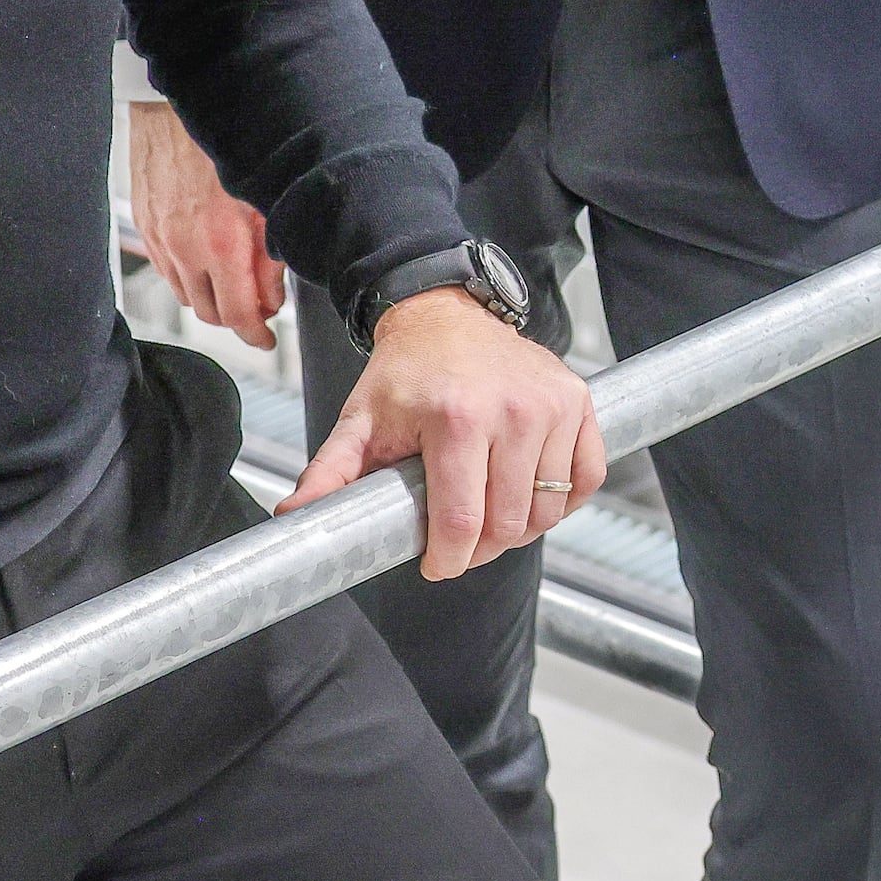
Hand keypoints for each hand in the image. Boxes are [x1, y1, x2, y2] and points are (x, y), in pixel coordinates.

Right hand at [131, 98, 284, 341]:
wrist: (180, 103)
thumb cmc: (225, 142)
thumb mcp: (267, 200)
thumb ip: (272, 254)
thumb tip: (272, 295)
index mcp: (220, 243)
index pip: (237, 314)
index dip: (256, 334)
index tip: (266, 338)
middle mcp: (184, 247)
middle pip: (209, 313)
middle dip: (236, 317)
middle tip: (258, 307)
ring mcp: (160, 237)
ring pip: (185, 293)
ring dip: (211, 296)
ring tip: (234, 280)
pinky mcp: (145, 223)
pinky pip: (165, 268)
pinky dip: (187, 274)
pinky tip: (205, 258)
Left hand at [282, 288, 605, 580]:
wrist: (448, 315)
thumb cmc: (406, 372)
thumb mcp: (360, 420)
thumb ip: (330, 473)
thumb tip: (294, 520)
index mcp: (455, 418)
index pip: (462, 520)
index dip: (449, 559)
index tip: (436, 565)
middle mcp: (512, 410)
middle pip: (508, 523)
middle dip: (480, 550)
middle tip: (460, 543)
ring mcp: (552, 405)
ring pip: (547, 510)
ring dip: (521, 529)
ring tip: (491, 516)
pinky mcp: (578, 402)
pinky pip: (586, 479)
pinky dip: (564, 502)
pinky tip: (532, 496)